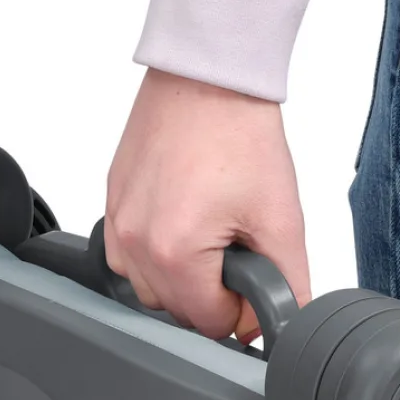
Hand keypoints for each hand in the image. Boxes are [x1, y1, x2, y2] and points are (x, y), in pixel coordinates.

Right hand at [105, 69, 310, 342]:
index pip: (208, 323)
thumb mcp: (281, 217)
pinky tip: (183, 225)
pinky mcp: (111, 206)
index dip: (239, 310)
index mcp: (175, 251)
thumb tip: (288, 319)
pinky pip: (128, 259)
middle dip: (210, 294)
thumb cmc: (240, 134)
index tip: (252, 279)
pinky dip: (156, 257)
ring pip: (149, 290)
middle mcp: (136, 242)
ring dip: (181, 280)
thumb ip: (288, 283)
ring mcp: (117, 224)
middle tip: (236, 250)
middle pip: (176, 311)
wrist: (208, 77)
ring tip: (210, 237)